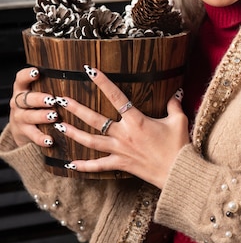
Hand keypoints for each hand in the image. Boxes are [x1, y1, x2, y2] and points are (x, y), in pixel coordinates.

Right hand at [10, 67, 57, 147]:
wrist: (21, 127)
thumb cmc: (35, 105)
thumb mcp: (37, 93)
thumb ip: (49, 85)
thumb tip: (78, 74)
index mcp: (22, 89)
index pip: (21, 79)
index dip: (27, 75)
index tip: (36, 72)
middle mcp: (18, 103)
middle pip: (26, 99)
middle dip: (39, 99)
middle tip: (52, 99)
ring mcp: (20, 118)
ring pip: (29, 116)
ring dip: (41, 116)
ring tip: (53, 116)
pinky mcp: (24, 132)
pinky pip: (33, 135)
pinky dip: (41, 138)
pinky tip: (50, 140)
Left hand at [52, 66, 189, 189]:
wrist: (177, 172)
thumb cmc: (179, 146)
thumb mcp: (178, 121)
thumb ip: (173, 105)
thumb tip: (176, 92)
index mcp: (137, 121)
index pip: (116, 97)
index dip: (103, 82)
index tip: (91, 71)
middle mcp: (124, 134)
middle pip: (95, 119)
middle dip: (76, 108)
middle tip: (61, 99)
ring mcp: (120, 150)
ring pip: (91, 141)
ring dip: (73, 133)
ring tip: (58, 125)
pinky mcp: (120, 164)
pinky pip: (98, 166)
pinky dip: (84, 166)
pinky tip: (70, 164)